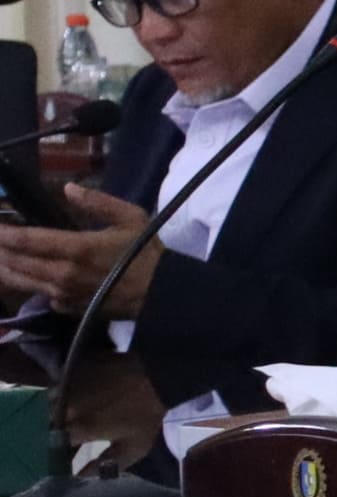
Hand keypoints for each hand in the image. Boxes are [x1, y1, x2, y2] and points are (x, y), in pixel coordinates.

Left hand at [0, 186, 162, 320]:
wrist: (160, 294)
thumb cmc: (145, 253)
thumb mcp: (131, 217)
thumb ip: (98, 202)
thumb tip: (68, 188)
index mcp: (77, 248)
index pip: (28, 240)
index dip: (5, 233)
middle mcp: (62, 273)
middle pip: (17, 262)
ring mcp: (61, 294)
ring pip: (21, 281)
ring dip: (3, 267)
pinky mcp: (65, 307)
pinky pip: (37, 294)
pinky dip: (25, 283)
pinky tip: (20, 276)